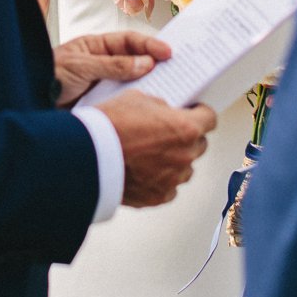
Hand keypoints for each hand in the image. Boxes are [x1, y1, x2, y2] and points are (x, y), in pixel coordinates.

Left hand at [54, 30, 171, 106]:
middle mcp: (104, 66)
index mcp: (97, 47)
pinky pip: (123, 104)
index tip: (168, 53)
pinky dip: (136, 107)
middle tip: (180, 70)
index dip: (151, 46)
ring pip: (133, 85)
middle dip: (157, 66)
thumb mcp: (80, 67)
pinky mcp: (102, 106)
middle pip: (136, 63)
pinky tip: (148, 112)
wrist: (25, 101)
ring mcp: (103, 86)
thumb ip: (112, 65)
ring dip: (149, 88)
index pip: (130, 42)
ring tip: (170, 92)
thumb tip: (144, 64)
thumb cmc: (46, 75)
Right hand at [92, 92, 216, 207]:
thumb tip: (164, 112)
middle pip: (199, 145)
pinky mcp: (158, 197)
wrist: (86, 156)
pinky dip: (161, 180)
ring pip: (185, 168)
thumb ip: (159, 107)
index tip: (195, 113)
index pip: (210, 120)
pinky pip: (169, 187)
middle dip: (187, 138)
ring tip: (152, 154)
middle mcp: (184, 156)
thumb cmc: (109, 126)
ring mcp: (173, 179)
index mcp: (185, 129)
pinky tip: (145, 171)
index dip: (201, 114)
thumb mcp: (137, 99)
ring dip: (175, 161)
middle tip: (167, 133)